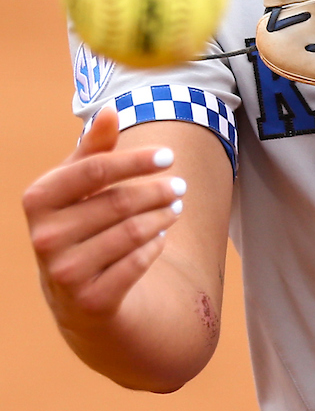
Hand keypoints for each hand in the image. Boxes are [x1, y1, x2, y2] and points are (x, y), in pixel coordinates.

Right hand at [23, 106, 186, 330]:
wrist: (77, 298)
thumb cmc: (81, 226)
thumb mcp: (80, 187)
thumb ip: (94, 149)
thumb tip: (110, 109)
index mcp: (38, 200)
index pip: (94, 170)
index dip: (135, 160)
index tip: (168, 156)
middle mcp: (44, 237)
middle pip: (118, 201)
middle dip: (157, 191)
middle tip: (180, 186)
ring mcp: (64, 273)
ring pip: (132, 232)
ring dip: (162, 216)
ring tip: (175, 207)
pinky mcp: (90, 301)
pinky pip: (137, 264)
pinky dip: (156, 246)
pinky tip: (162, 237)